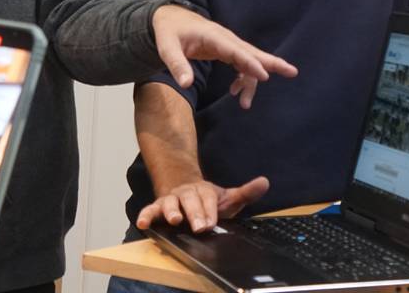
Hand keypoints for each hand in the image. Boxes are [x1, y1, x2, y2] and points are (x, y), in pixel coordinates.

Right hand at [136, 176, 269, 232]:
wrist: (184, 188)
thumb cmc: (207, 201)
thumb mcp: (227, 197)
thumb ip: (245, 193)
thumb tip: (265, 182)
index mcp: (204, 191)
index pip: (208, 198)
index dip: (210, 210)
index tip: (212, 222)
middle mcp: (186, 193)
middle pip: (190, 201)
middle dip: (195, 213)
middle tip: (200, 227)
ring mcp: (171, 200)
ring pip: (170, 203)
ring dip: (171, 211)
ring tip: (175, 220)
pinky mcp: (157, 208)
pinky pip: (150, 211)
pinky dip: (145, 216)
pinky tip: (143, 223)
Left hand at [151, 5, 296, 107]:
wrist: (170, 18)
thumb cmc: (168, 32)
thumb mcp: (166, 47)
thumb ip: (176, 64)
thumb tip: (185, 84)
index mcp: (213, 36)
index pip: (235, 50)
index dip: (250, 63)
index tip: (264, 76)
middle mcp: (226, 39)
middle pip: (253, 51)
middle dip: (272, 63)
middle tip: (292, 72)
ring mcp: (228, 44)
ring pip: (249, 61)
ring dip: (251, 81)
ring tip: (244, 103)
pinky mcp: (227, 50)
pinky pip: (243, 64)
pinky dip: (245, 78)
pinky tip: (237, 92)